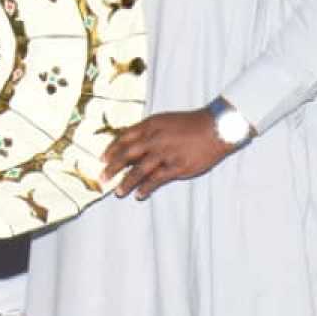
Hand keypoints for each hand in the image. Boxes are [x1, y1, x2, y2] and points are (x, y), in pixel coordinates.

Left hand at [102, 109, 232, 200]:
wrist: (214, 128)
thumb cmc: (189, 124)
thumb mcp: (164, 121)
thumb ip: (147, 131)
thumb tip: (131, 144)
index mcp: (150, 125)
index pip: (124, 137)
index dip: (111, 149)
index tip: (102, 159)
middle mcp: (155, 138)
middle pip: (128, 154)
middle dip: (113, 167)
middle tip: (102, 177)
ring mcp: (166, 153)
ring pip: (140, 170)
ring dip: (127, 181)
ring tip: (118, 192)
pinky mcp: (177, 166)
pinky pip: (158, 179)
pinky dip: (147, 188)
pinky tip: (140, 195)